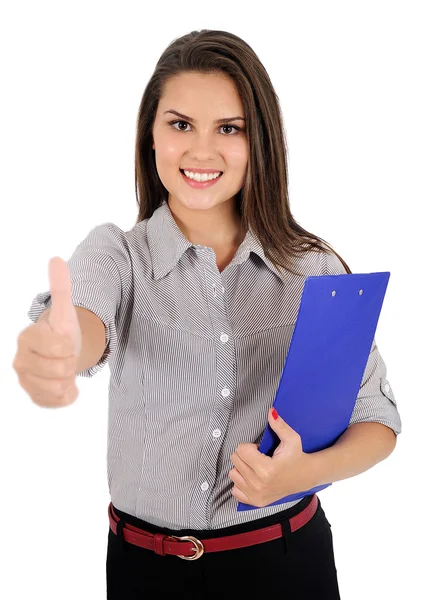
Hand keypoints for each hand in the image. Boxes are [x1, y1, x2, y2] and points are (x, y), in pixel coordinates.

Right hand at [13, 257, 81, 407]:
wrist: (61, 353)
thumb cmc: (61, 332)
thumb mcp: (65, 310)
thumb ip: (61, 288)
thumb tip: (56, 259)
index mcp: (26, 338)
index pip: (58, 347)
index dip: (69, 345)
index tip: (65, 341)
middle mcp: (20, 361)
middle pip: (60, 369)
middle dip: (71, 361)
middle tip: (66, 355)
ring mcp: (26, 381)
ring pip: (59, 387)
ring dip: (70, 377)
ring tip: (64, 368)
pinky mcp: (35, 397)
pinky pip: (59, 402)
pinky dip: (69, 394)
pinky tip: (65, 383)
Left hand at [229, 408, 313, 506]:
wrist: (305, 477)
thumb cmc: (297, 457)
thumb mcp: (292, 439)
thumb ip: (279, 425)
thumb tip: (271, 412)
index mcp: (267, 470)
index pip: (240, 450)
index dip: (250, 446)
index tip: (260, 450)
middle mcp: (259, 484)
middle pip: (235, 460)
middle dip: (245, 455)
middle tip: (260, 458)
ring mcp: (256, 495)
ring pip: (233, 474)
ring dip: (242, 468)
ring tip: (257, 467)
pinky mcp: (255, 502)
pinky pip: (235, 489)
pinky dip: (242, 482)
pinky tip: (254, 478)